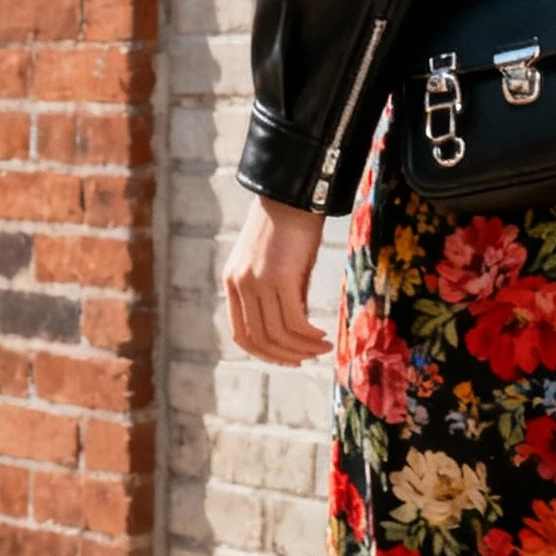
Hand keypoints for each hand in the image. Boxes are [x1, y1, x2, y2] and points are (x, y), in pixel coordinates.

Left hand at [223, 194, 330, 364]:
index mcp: (233, 283)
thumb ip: (281, 298)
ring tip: (322, 347)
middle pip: (259, 339)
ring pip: (277, 334)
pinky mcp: (280, 278)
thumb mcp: (278, 267)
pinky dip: (309, 334)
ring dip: (302, 347)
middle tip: (308, 358)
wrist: (295, 196)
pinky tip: (322, 334)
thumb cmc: (290, 228)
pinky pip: (294, 321)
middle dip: (285, 356)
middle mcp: (240, 285)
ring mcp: (257, 282)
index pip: (242, 334)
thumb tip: (297, 330)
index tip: (288, 358)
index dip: (265, 354)